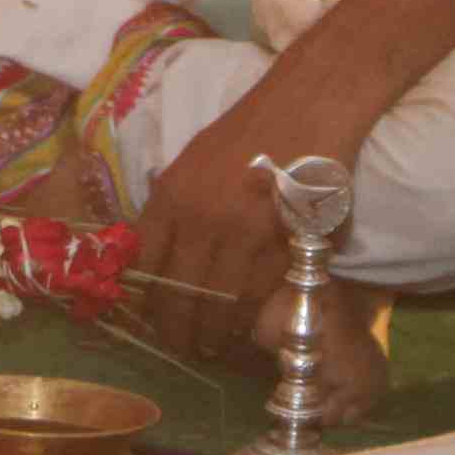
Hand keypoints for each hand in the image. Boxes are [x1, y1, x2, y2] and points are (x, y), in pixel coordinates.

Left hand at [124, 90, 337, 370]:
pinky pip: (262, 294)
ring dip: (216, 333)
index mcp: (171, 198)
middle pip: (181, 296)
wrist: (307, 107)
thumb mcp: (191, 163)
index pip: (147, 268)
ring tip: (213, 347)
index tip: (154, 322)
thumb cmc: (249, 132)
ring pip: (222, 305)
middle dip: (179, 332)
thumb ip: (173, 210)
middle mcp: (201, 220)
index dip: (149, 304)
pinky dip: (253, 317)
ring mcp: (245, 234)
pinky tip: (248, 326)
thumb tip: (158, 261)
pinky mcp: (286, 243)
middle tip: (183, 348)